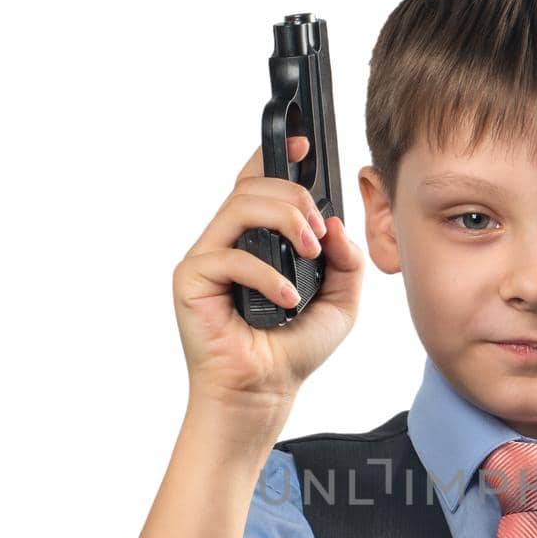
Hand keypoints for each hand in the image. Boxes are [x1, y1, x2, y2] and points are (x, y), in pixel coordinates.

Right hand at [173, 134, 364, 428]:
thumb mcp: (341, 300)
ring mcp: (207, 258)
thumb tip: (332, 224)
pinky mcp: (191, 280)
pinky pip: (228, 256)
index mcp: (257, 240)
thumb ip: (345, 259)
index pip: (259, 184)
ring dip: (282, 221)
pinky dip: (265, 275)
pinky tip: (286, 300)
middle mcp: (228, 242)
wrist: (266, 392)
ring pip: (239, 206)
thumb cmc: (293, 349)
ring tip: (308, 255)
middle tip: (317, 233)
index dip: (278, 158)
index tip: (305, 145)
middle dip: (293, 197)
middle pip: (252, 186)